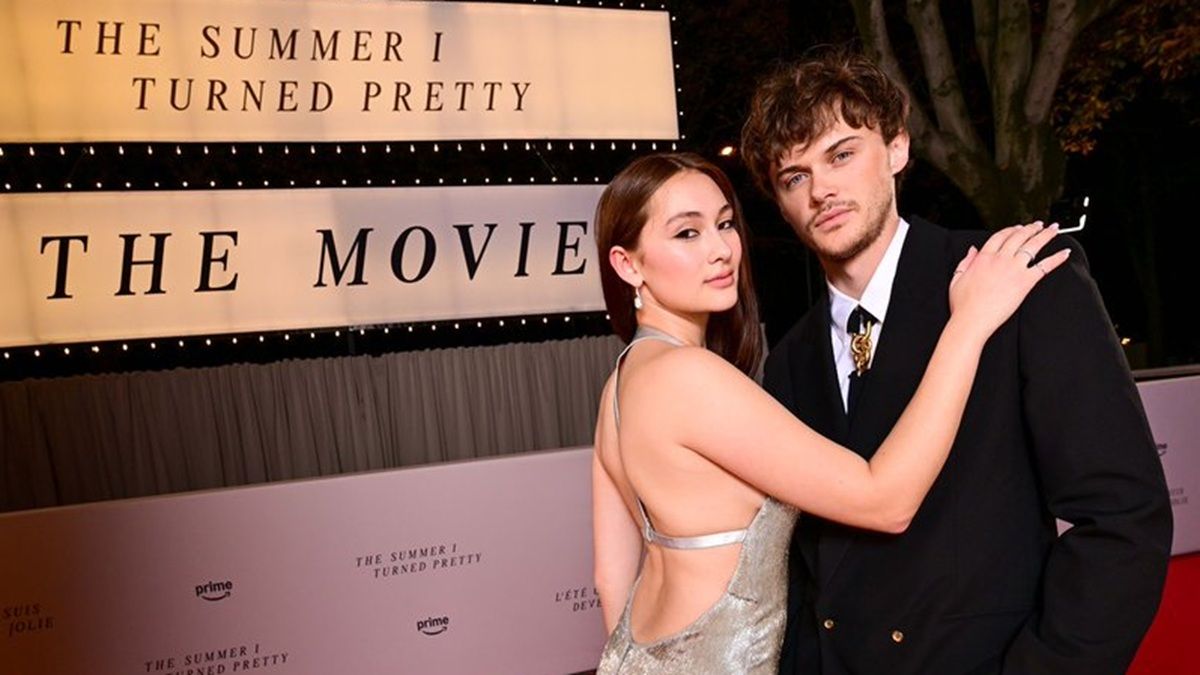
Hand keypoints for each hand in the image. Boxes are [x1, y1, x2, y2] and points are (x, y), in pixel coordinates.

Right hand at [948, 222, 1070, 340]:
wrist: (972, 320)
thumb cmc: (963, 304)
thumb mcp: (957, 278)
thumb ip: (965, 261)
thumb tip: (972, 250)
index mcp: (983, 258)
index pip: (1000, 236)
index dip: (1011, 230)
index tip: (1018, 227)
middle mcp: (1000, 259)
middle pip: (1019, 237)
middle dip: (1031, 228)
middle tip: (1039, 225)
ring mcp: (1014, 269)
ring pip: (1033, 245)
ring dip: (1045, 235)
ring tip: (1054, 229)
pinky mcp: (1025, 282)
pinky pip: (1045, 266)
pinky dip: (1057, 258)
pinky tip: (1065, 252)